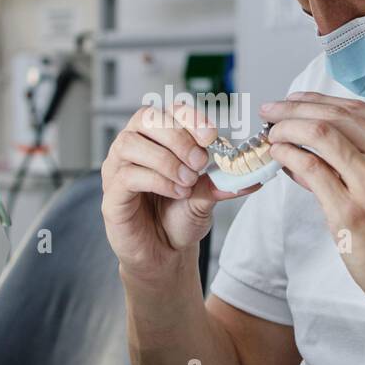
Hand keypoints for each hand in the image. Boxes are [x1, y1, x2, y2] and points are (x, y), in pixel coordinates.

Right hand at [102, 102, 259, 282]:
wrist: (165, 254)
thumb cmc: (178, 217)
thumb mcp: (207, 196)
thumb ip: (224, 182)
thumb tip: (253, 175)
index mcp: (156, 138)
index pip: (168, 110)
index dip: (189, 117)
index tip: (211, 136)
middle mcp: (133, 147)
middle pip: (147, 119)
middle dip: (178, 137)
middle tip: (200, 161)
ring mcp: (116, 169)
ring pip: (132, 144)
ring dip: (166, 159)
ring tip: (188, 181)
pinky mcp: (111, 195)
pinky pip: (128, 176)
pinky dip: (157, 180)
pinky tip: (176, 192)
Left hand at [261, 92, 364, 327]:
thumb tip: (314, 143)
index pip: (356, 108)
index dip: (317, 100)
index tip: (293, 101)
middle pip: (335, 116)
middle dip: (294, 109)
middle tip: (270, 111)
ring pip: (319, 134)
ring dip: (286, 129)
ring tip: (270, 134)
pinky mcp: (351, 212)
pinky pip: (311, 168)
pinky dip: (289, 155)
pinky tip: (278, 156)